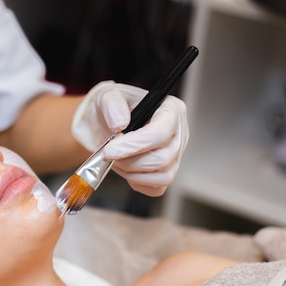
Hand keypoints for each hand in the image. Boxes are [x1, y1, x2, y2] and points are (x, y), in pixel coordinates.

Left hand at [72, 80, 188, 195]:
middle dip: (129, 161)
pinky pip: (157, 188)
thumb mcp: (107, 97)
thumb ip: (112, 105)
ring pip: (162, 176)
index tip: (109, 151)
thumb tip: (120, 125)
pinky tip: (126, 170)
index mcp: (171, 109)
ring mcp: (176, 155)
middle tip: (108, 155)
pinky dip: (138, 183)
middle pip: (162, 159)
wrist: (106, 124)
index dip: (134, 146)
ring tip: (116, 161)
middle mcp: (179, 133)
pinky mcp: (167, 172)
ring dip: (132, 173)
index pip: (160, 133)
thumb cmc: (112, 109)